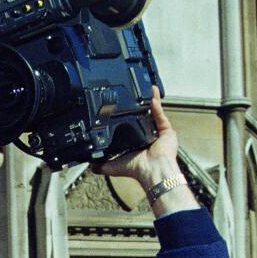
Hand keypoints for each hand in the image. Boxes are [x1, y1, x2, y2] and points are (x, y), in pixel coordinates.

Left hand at [95, 88, 194, 215]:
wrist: (152, 170)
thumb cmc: (135, 169)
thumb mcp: (112, 167)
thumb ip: (100, 165)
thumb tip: (89, 164)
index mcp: (136, 144)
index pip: (130, 127)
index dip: (126, 118)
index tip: (119, 108)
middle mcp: (148, 137)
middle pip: (143, 117)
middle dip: (140, 105)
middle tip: (133, 93)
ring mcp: (158, 133)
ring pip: (153, 112)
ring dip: (150, 100)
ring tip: (145, 87)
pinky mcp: (167, 131)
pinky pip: (161, 114)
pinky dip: (156, 104)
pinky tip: (151, 93)